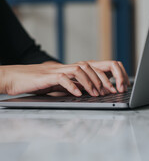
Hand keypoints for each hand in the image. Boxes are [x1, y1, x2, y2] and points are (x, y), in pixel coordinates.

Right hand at [0, 60, 129, 96]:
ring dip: (91, 82)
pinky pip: (62, 78)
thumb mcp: (64, 85)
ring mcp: (59, 69)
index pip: (99, 65)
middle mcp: (69, 67)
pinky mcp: (47, 76)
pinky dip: (71, 86)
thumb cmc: (40, 83)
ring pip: (80, 69)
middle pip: (93, 66)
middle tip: (112, 92)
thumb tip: (95, 92)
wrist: (16, 78)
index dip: (111, 74)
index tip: (119, 87)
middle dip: (106, 79)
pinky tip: (77, 95)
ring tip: (96, 94)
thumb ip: (78, 86)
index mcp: (75, 69)